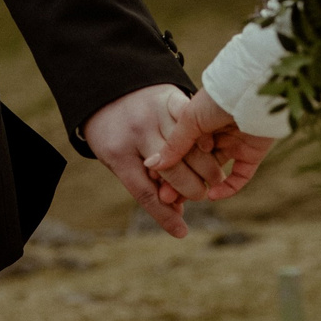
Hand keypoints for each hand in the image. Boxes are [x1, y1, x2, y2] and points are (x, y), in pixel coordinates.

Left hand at [83, 84, 214, 237]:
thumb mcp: (118, 159)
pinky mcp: (168, 96)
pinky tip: (211, 149)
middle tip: (202, 195)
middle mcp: (136, 134)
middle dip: (192, 190)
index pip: (144, 192)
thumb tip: (177, 213)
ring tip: (214, 179)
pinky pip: (191, 120)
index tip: (182, 232)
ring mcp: (153, 114)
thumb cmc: (113, 132)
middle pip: (171, 171)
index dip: (164, 215)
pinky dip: (203, 136)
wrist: (106, 87)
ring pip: (187, 148)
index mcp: (118, 154)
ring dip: (205, 168)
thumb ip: (146, 184)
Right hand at [145, 88, 276, 201]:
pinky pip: (239, 177)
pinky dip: (226, 189)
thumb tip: (152, 165)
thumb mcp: (189, 120)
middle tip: (165, 197)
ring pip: (214, 172)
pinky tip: (211, 195)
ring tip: (180, 201)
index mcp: (199, 121)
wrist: (250, 93)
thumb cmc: (217, 100)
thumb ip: (173, 144)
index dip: (168, 165)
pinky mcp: (251, 154)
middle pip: (195, 164)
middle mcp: (216, 134)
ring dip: (198, 187)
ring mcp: (234, 144)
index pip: (181, 149)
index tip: (154, 181)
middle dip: (179, 181)